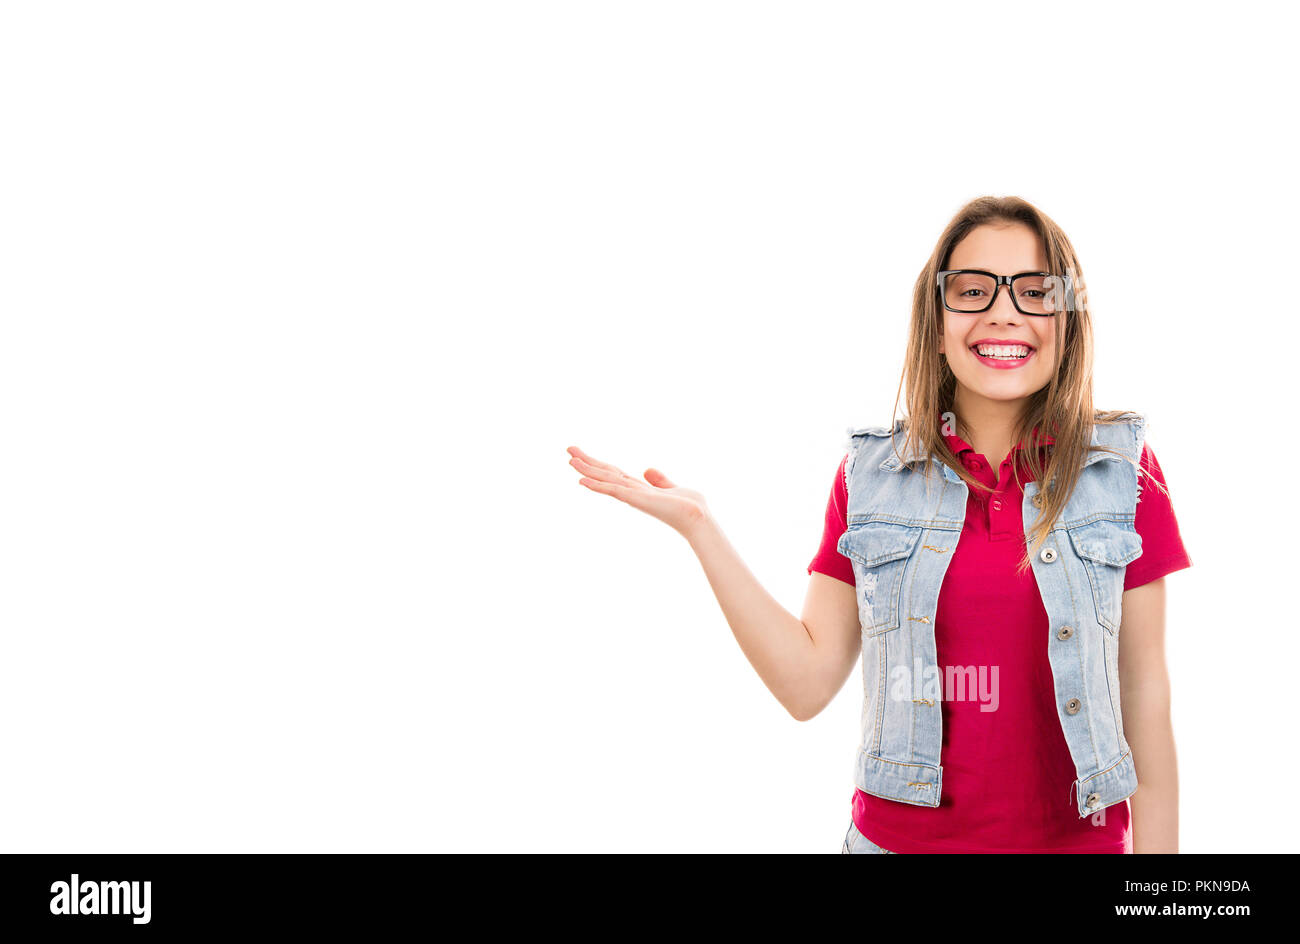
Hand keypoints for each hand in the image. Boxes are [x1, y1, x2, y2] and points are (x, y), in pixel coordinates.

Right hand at [567, 445, 711, 540]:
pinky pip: (613, 491)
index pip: (614, 473)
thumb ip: (659, 480)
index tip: (582, 456)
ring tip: (570, 459)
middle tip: (568, 450)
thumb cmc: (690, 508)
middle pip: (605, 474)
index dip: (598, 464)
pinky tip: (582, 480)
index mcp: (639, 489)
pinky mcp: (638, 500)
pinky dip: (597, 485)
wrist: (699, 519)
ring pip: (605, 480)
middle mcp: (633, 492)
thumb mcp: (673, 487)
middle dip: (587, 463)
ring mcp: (634, 496)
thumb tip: (646, 469)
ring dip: (588, 470)